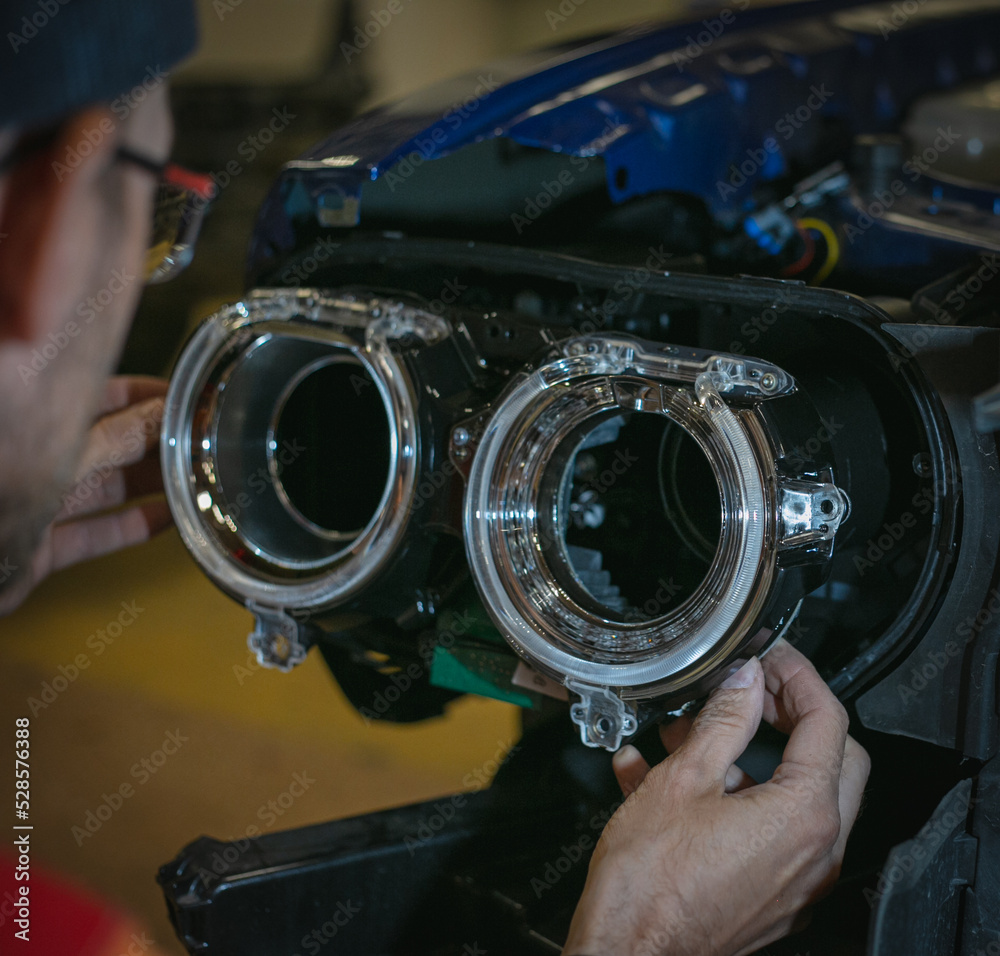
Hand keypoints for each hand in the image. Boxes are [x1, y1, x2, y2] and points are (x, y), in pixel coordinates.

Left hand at [0, 375, 171, 614]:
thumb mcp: (62, 455)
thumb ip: (114, 438)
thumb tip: (161, 414)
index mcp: (30, 426)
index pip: (93, 397)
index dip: (138, 395)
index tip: (180, 397)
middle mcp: (30, 461)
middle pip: (104, 445)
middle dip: (153, 441)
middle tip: (199, 440)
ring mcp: (30, 507)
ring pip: (101, 490)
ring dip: (149, 484)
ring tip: (195, 477)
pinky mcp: (34, 550)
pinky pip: (90, 536)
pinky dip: (129, 528)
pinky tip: (168, 520)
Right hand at [563, 639, 869, 955]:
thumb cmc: (650, 886)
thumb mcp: (683, 779)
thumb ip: (724, 720)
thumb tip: (744, 682)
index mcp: (803, 815)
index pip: (828, 722)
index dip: (798, 676)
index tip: (773, 657)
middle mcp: (814, 852)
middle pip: (831, 758)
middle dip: (791, 714)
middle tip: (752, 690)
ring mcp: (796, 879)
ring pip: (792, 794)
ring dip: (747, 754)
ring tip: (688, 733)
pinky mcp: (771, 896)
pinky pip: (765, 830)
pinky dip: (731, 796)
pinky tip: (666, 782)